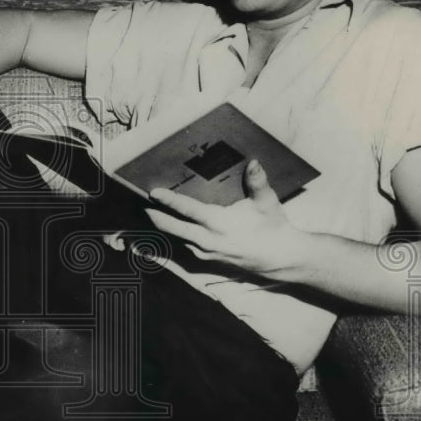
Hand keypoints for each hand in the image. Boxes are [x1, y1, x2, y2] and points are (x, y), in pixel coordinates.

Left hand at [145, 160, 305, 277]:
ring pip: (178, 239)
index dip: (170, 201)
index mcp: (220, 224)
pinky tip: (169, 227)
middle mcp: (209, 240)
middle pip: (174, 229)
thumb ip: (257, 182)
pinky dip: (176, 237)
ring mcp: (206, 252)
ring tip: (151, 213)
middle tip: (142, 205)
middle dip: (156, 217)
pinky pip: (186, 246)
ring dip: (164, 227)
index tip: (153, 192)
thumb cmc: (272, 227)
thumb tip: (253, 162)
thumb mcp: (267, 203)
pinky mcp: (208, 259)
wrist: (279, 257)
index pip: (189, 210)